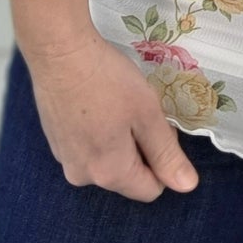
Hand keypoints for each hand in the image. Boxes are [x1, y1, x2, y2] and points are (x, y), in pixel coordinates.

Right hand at [21, 26, 201, 202]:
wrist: (58, 52)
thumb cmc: (108, 80)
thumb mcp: (147, 114)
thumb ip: (167, 154)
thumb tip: (187, 186)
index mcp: (110, 174)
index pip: (151, 190)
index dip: (163, 160)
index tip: (158, 124)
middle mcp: (83, 176)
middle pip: (127, 176)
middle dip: (140, 149)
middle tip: (138, 110)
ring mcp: (64, 160)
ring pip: (107, 161)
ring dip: (118, 140)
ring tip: (115, 104)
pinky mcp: (54, 142)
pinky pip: (87, 148)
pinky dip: (97, 133)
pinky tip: (96, 103)